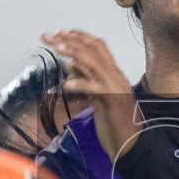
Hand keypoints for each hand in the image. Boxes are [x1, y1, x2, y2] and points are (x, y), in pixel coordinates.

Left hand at [41, 30, 138, 159]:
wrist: (131, 146)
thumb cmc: (115, 124)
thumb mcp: (98, 99)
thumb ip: (88, 81)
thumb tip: (70, 67)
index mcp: (114, 75)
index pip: (98, 46)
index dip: (79, 36)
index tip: (60, 32)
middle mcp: (116, 77)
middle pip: (93, 49)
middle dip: (69, 40)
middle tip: (47, 36)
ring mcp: (116, 88)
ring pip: (95, 63)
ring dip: (74, 53)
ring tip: (56, 48)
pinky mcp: (113, 103)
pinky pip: (96, 89)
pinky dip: (81, 84)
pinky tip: (66, 84)